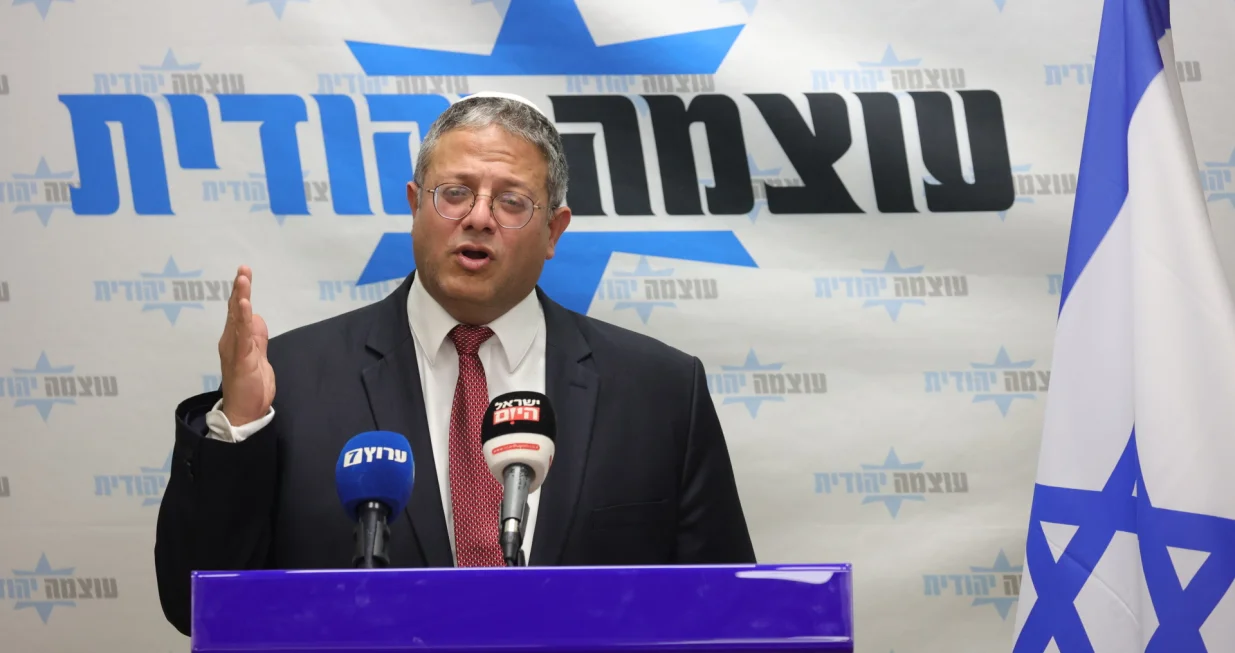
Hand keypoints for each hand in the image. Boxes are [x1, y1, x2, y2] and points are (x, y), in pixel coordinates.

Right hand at [218, 266, 275, 425]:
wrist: (245, 412)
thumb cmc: (250, 387)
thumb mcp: (259, 356)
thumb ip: (258, 338)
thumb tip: (257, 318)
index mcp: (235, 340)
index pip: (238, 312)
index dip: (241, 293)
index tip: (244, 274)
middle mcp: (230, 341)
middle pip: (235, 311)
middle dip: (240, 289)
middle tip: (243, 269)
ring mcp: (234, 349)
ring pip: (237, 319)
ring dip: (240, 298)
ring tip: (242, 279)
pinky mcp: (240, 359)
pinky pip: (242, 335)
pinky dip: (243, 319)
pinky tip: (245, 305)